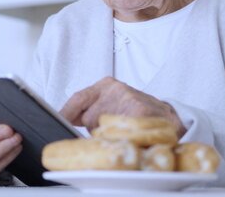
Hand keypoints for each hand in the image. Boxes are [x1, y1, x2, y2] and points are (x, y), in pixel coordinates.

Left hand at [60, 76, 185, 137]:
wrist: (167, 117)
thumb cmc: (133, 111)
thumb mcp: (110, 103)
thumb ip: (88, 109)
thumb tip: (65, 121)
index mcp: (105, 86)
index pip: (77, 98)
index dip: (65, 113)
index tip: (56, 123)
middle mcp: (115, 89)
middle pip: (88, 118)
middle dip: (93, 130)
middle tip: (110, 130)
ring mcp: (128, 99)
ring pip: (102, 128)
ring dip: (107, 136)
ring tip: (122, 132)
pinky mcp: (140, 111)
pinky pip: (119, 133)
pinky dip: (121, 139)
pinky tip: (129, 136)